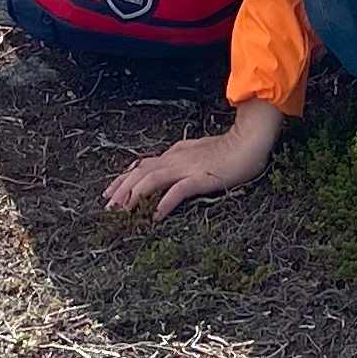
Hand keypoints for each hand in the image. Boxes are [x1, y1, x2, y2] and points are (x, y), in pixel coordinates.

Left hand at [105, 102, 284, 217]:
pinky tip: (155, 215)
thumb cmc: (228, 147)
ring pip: (152, 180)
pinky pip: (178, 190)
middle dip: (121, 190)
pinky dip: (164, 202)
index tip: (109, 193)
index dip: (123, 179)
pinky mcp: (201, 178)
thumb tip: (165, 160)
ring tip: (122, 212)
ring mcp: (187, 168)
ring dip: (134, 196)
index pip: (141, 166)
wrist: (249, 141)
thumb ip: (180, 155)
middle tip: (107, 208)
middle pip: (140, 173)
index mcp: (174, 154)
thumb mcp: (197, 149)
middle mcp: (175, 159)